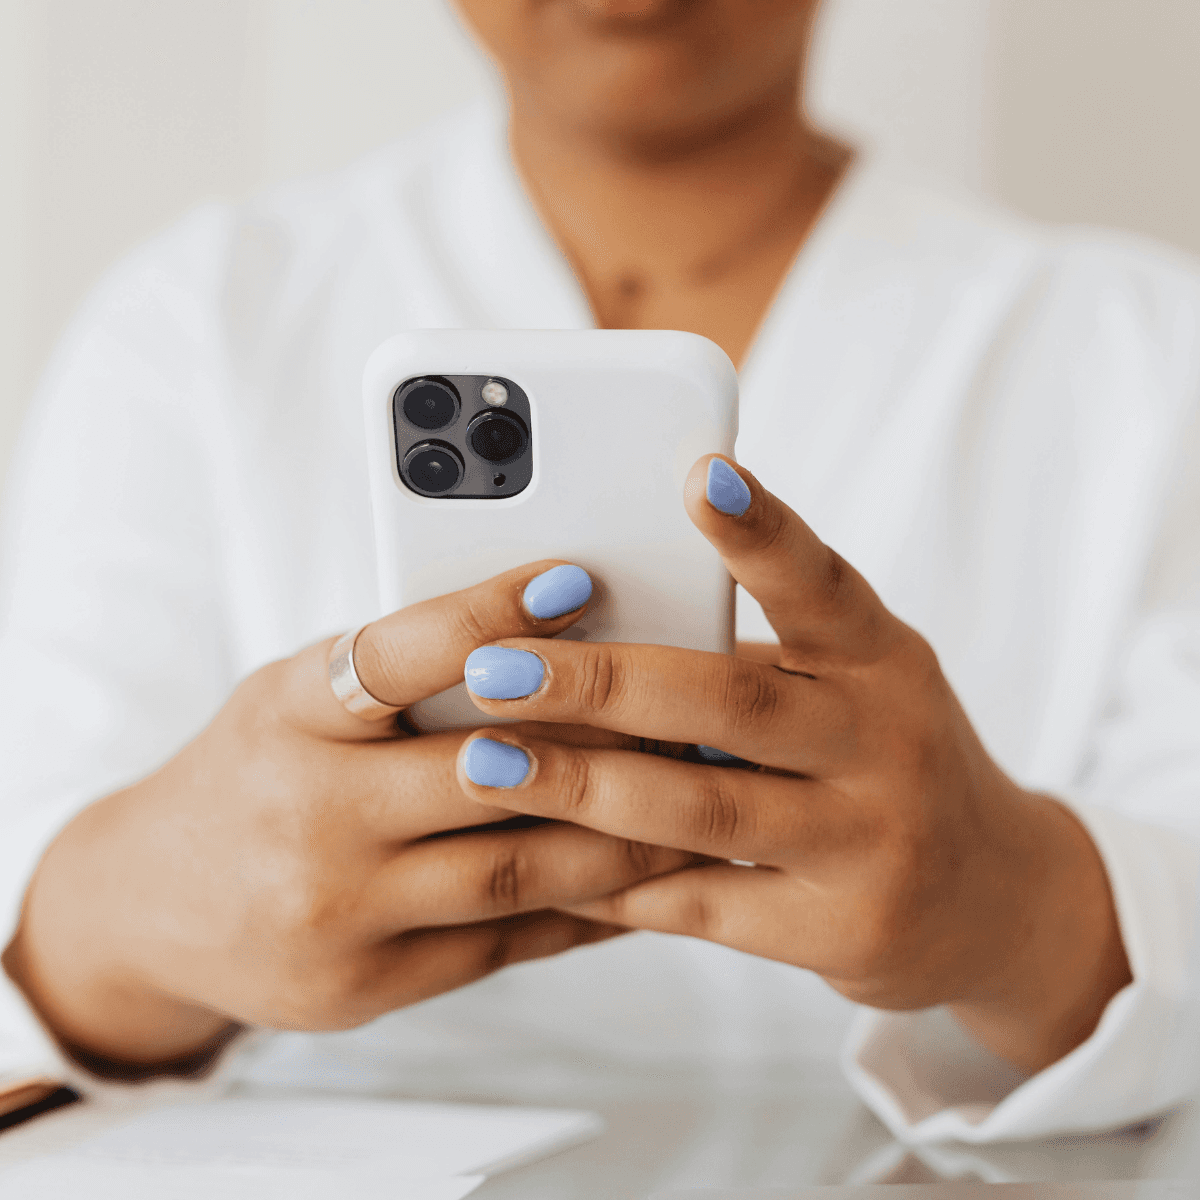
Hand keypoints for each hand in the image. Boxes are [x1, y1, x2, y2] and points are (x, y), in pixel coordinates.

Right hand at [3, 563, 690, 1075]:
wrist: (153, 906)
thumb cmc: (252, 772)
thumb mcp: (295, 697)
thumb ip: (397, 676)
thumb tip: (548, 637)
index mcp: (287, 716)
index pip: (392, 655)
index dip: (487, 615)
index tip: (575, 578)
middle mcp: (307, 815)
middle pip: (483, 773)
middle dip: (605, 745)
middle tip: (696, 714)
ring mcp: (336, 914)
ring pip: (516, 870)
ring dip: (623, 837)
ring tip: (699, 800)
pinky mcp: (367, 987)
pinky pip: (506, 944)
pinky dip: (585, 909)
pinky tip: (646, 880)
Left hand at [454, 457, 1131, 1072]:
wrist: (995, 901)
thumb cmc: (885, 762)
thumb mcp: (853, 688)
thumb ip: (751, 660)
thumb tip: (592, 628)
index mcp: (884, 659)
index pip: (821, 583)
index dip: (761, 531)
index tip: (700, 474)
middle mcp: (887, 742)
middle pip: (730, 700)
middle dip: (599, 680)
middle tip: (493, 664)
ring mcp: (869, 843)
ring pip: (702, 808)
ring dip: (580, 785)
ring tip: (483, 762)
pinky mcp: (839, 931)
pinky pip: (702, 901)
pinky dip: (613, 879)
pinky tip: (540, 857)